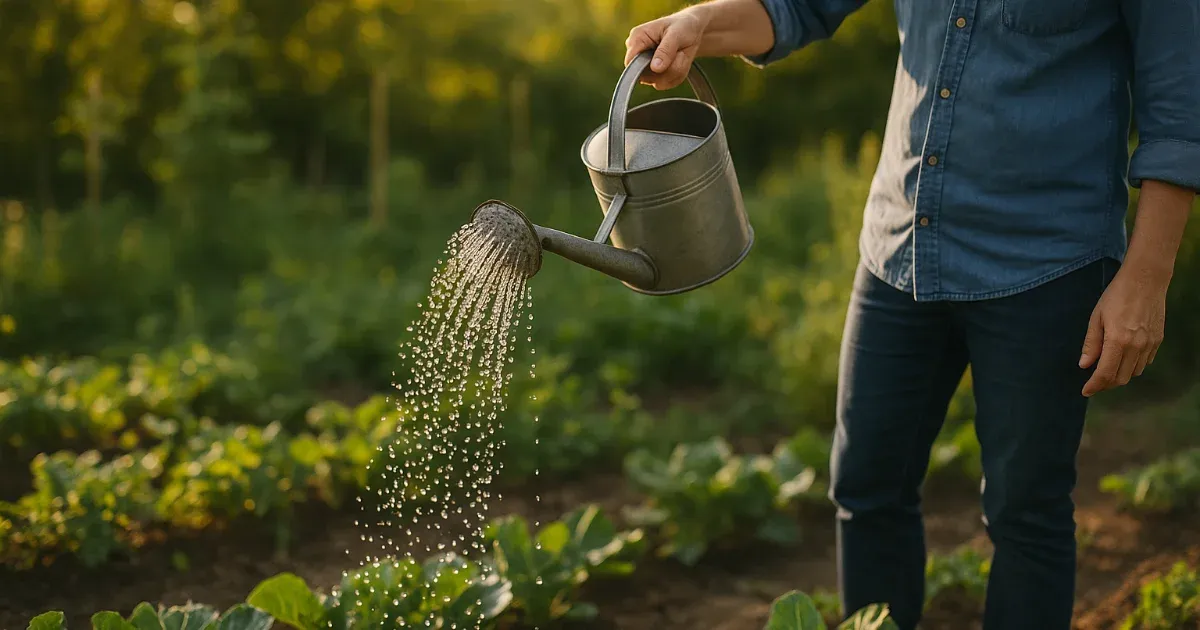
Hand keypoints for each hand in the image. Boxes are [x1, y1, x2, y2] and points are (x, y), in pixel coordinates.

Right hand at [624, 10, 705, 89]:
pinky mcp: (655, 76)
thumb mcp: (676, 34)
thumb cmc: (682, 26)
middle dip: (668, 70)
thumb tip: (655, 68)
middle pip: (645, 76)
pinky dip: (678, 76)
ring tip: (681, 55)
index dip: (643, 70)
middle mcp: (638, 54)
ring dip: (675, 72)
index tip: (662, 66)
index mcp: (637, 38)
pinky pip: (666, 84)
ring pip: (658, 82)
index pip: (630, 63)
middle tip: (680, 54)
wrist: (693, 31)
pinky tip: (680, 62)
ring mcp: (646, 67)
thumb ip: (665, 51)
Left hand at [1079, 265, 1167, 396]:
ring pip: (1134, 372)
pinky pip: (1145, 362)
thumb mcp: (1096, 317)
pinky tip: (1123, 359)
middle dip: (1106, 384)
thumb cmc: (1117, 296)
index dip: (1094, 385)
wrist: (1146, 280)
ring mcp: (1150, 344)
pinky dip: (1132, 366)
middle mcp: (1136, 346)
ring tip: (1107, 370)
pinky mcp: (1158, 340)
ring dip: (1120, 376)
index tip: (1086, 391)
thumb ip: (1091, 343)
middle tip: (1094, 383)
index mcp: (1118, 341)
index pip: (1105, 373)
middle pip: (1121, 378)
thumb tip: (1085, 365)